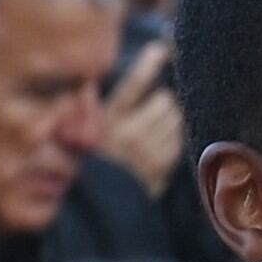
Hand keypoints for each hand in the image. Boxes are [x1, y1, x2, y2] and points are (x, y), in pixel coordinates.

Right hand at [98, 36, 184, 198]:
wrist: (95, 213)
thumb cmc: (87, 168)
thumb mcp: (82, 137)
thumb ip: (99, 109)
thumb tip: (107, 83)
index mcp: (106, 124)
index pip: (134, 84)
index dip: (150, 62)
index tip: (161, 48)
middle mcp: (129, 135)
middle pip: (165, 100)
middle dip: (160, 103)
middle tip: (146, 113)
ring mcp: (149, 152)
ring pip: (176, 118)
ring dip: (168, 120)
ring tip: (150, 132)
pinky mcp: (163, 167)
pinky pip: (179, 140)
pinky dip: (172, 139)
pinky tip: (156, 147)